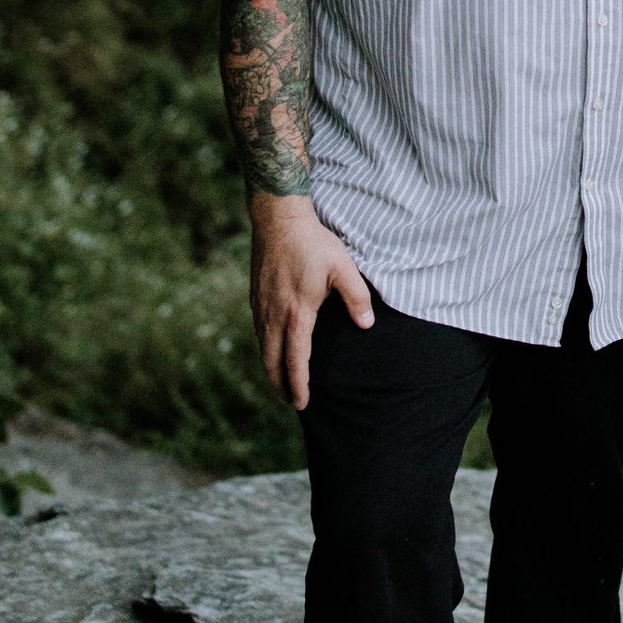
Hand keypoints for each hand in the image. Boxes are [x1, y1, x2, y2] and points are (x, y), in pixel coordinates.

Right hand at [247, 194, 372, 409]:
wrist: (278, 219)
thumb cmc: (313, 243)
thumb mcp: (343, 268)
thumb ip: (357, 298)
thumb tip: (366, 325)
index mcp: (297, 314)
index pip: (296, 360)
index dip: (299, 385)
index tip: (302, 404)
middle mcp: (274, 315)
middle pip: (272, 362)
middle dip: (281, 385)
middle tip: (292, 402)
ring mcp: (261, 306)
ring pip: (262, 348)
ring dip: (271, 369)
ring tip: (281, 382)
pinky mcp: (256, 296)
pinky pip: (258, 332)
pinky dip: (265, 349)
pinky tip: (272, 349)